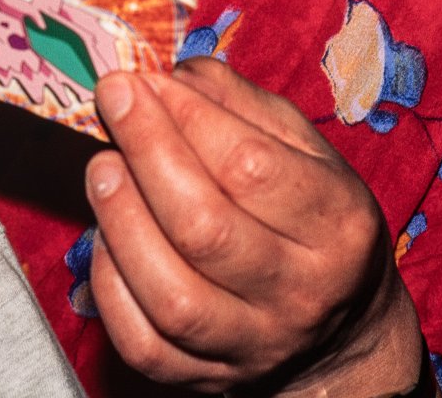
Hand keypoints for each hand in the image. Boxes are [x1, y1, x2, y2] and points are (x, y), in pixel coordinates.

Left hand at [87, 59, 425, 395]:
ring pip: (172, 296)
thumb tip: (171, 75)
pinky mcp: (208, 381)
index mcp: (337, 224)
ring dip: (121, 220)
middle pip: (206, 229)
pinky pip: (143, 344)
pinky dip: (110, 287)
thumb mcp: (302, 148)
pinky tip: (105, 237)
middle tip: (111, 103)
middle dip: (146, 153)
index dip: (184, 116)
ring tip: (101, 167)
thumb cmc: (310, 216)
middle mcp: (302, 293)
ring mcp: (254, 345)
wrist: (340, 326)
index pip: (250, 167)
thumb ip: (240, 103)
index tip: (140, 78)